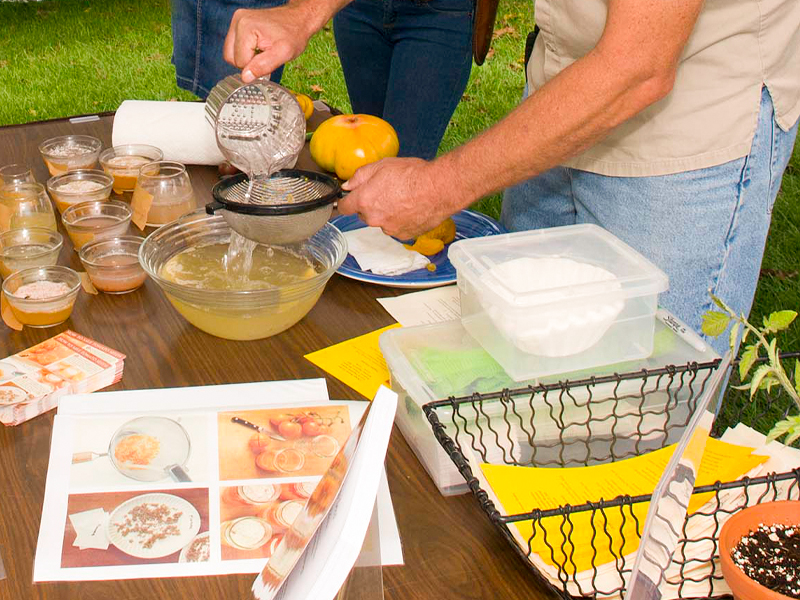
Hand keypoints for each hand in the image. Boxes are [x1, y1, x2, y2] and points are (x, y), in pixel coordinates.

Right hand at [224, 6, 311, 81]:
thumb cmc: (293, 34)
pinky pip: (233, 46)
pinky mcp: (238, 23)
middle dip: (248, 63)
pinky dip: (244, 51)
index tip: (269, 59)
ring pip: (230, 53)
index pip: (240, 62)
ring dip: (246, 58)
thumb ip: (264, 66)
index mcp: (246, 27)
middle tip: (265, 56)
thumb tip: (245, 77)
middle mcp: (238, 21)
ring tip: (261, 51)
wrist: (298, 19)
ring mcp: (236, 21)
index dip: (255, 67)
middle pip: (231, 57)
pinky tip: (257, 47)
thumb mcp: (284, 53)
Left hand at [339, 158, 456, 238]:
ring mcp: (389, 229)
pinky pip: (397, 228)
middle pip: (364, 214)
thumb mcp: (381, 166)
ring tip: (403, 199)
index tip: (349, 199)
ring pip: (381, 222)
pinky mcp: (404, 235)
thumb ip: (359, 176)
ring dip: (387, 213)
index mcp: (364, 201)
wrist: (438, 188)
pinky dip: (401, 220)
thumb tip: (348, 185)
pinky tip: (411, 208)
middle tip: (386, 191)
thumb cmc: (412, 175)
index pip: (344, 207)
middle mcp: (374, 218)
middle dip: (371, 205)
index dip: (346, 201)